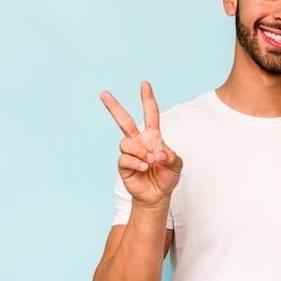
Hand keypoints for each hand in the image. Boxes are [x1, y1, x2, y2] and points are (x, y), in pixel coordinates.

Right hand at [100, 81, 182, 207]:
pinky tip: (144, 167)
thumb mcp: (177, 165)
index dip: (147, 99)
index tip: (144, 84)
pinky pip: (124, 158)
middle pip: (123, 121)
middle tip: (104, 94)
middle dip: (114, 107)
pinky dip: (136, 162)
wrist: (157, 195)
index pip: (150, 114)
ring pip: (125, 143)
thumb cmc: (167, 176)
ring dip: (139, 150)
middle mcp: (139, 141)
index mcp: (153, 136)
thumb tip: (157, 152)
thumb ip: (171, 156)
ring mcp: (130, 153)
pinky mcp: (123, 165)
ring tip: (150, 161)